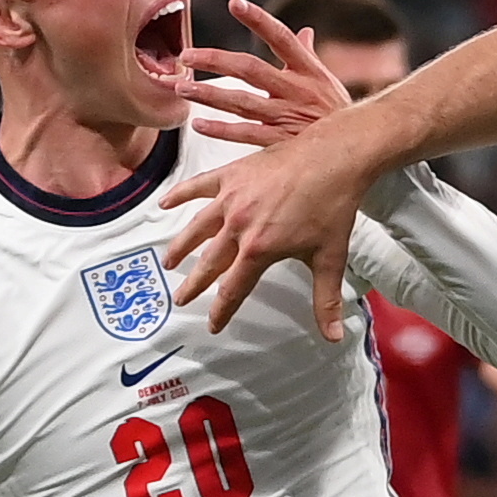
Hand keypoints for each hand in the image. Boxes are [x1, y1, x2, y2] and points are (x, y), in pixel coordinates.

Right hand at [162, 108, 373, 341]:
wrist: (333, 158)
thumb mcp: (330, 258)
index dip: (221, 310)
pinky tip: (164, 203)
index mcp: (259, 249)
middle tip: (181, 299)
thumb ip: (326, 300)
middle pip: (209, 263)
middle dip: (194, 285)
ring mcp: (232, 198)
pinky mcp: (232, 174)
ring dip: (181, 247)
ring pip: (197, 228)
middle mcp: (238, 226)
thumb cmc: (333, 208)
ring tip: (169, 262)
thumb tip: (332, 337)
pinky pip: (198, 186)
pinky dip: (180, 194)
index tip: (212, 325)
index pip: (233, 288)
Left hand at [180, 0, 357, 150]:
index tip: (235, 3)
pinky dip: (221, 130)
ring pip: (241, 103)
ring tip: (180, 88)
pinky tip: (199, 124)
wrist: (362, 150)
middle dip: (215, 61)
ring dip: (208, 95)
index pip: (281, 37)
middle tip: (186, 56)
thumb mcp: (327, 81)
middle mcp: (297, 90)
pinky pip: (246, 135)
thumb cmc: (339, 113)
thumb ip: (309, 55)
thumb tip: (304, 30)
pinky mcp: (282, 143)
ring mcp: (288, 117)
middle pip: (250, 70)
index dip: (259, 19)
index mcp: (308, 70)